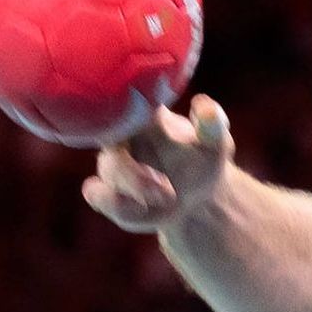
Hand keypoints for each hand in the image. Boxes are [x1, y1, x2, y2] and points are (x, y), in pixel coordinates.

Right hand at [84, 95, 236, 232]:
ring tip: (169, 198)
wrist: (197, 195)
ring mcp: (111, 164)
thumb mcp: (215, 142)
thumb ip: (211, 123)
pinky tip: (141, 209)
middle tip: (169, 192)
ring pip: (107, 171)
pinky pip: (96, 194)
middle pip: (111, 142)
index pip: (122, 102)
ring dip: (135, 189)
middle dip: (137, 172)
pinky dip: (114, 203)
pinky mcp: (108, 191)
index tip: (148, 126)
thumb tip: (204, 104)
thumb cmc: (202, 160)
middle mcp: (120, 136)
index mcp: (142, 115)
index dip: (127, 112)